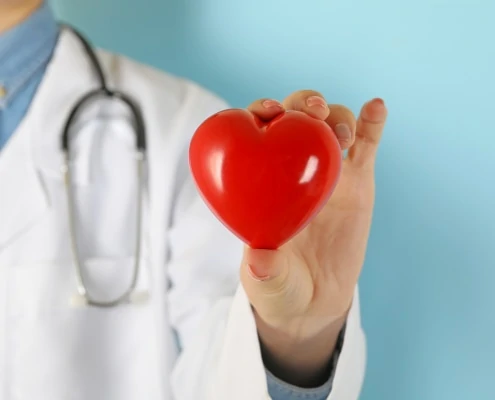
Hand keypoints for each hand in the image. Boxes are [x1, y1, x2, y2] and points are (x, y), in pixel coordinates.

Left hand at [240, 91, 387, 386]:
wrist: (313, 300)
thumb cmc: (280, 285)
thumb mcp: (268, 281)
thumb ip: (264, 270)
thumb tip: (260, 261)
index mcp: (262, 182)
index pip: (256, 133)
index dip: (260, 112)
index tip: (269, 112)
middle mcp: (292, 169)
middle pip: (296, 118)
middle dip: (302, 104)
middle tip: (312, 113)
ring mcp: (327, 174)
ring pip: (331, 126)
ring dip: (335, 115)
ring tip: (342, 133)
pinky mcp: (357, 184)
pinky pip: (366, 148)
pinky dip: (371, 124)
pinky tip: (376, 107)